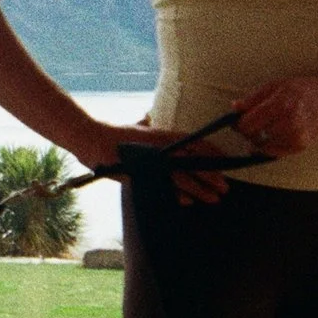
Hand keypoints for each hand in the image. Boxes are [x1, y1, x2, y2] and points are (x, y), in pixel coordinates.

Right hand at [76, 120, 230, 205]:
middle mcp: (161, 147)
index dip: (212, 151)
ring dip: (200, 188)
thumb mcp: (135, 127)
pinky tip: (188, 202)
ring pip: (182, 176)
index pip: (195, 141)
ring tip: (214, 198)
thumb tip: (147, 116)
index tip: (224, 160)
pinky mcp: (141, 174)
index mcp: (163, 134)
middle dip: (211, 175)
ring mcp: (151, 161)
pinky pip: (163, 186)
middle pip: (193, 161)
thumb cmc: (114, 134)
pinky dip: (176, 194)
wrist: (92, 139)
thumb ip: (145, 124)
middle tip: (225, 186)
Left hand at [230, 76, 317, 158]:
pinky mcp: (300, 147)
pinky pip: (274, 152)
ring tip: (268, 126)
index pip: (248, 124)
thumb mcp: (276, 85)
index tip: (238, 121)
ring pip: (262, 146)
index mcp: (280, 104)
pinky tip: (276, 134)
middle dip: (248, 132)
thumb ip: (253, 98)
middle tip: (252, 124)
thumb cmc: (303, 90)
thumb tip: (234, 107)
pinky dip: (270, 146)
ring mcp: (295, 137)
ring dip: (259, 139)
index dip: (238, 124)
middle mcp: (288, 122)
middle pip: (253, 136)